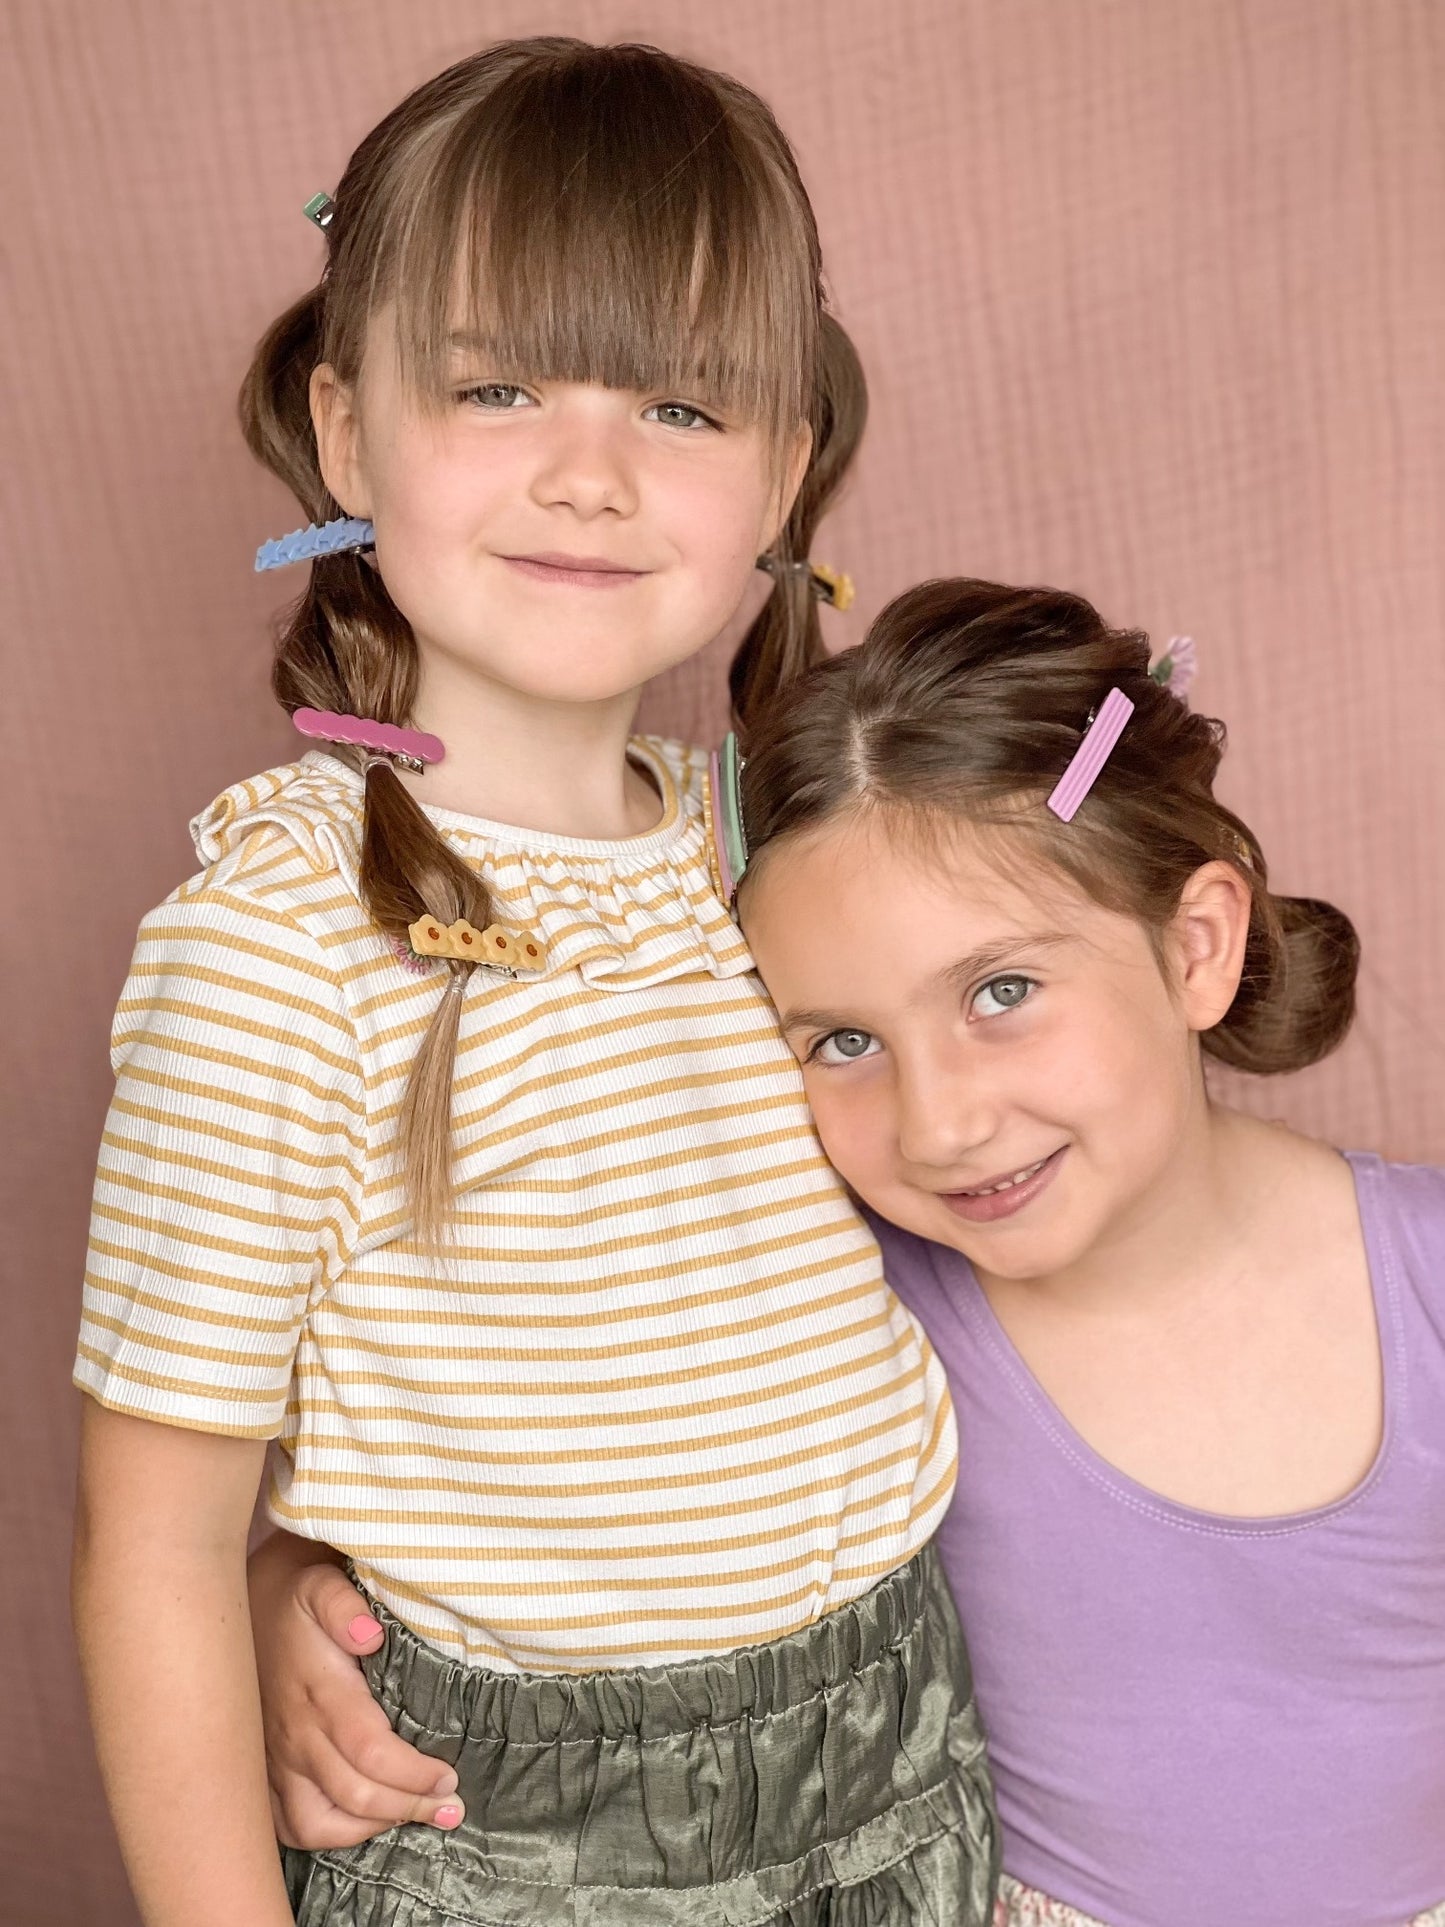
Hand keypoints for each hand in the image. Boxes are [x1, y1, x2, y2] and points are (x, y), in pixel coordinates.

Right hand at [248, 1531, 464, 1848]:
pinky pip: (290, 1828)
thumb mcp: (321, 1585)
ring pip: (318, 1824)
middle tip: (451, 1807)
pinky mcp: (264, 1775)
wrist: (244, 1611)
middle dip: (409, 1806)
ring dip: (370, 1828)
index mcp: (320, 1693)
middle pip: (355, 1794)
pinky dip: (329, 1835)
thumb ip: (344, 1606)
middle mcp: (296, 1736)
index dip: (412, 1775)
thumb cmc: (297, 1600)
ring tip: (413, 1818)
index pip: (370, 1752)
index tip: (450, 1777)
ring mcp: (276, 1761)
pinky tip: (363, 1823)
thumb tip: (370, 1635)